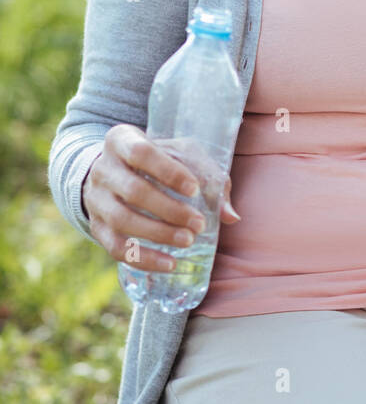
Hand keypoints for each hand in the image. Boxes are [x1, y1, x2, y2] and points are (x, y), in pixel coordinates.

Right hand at [81, 124, 240, 272]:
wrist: (116, 171)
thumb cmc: (158, 160)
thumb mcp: (182, 155)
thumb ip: (209, 177)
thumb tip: (230, 216)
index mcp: (122, 140)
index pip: (141, 153)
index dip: (168, 172)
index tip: (194, 189)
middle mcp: (103, 169)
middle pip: (133, 190)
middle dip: (169, 210)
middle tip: (198, 224)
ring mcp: (96, 199)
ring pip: (122, 220)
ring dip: (158, 234)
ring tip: (188, 241)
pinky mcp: (97, 227)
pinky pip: (116, 247)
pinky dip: (144, 259)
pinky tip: (170, 264)